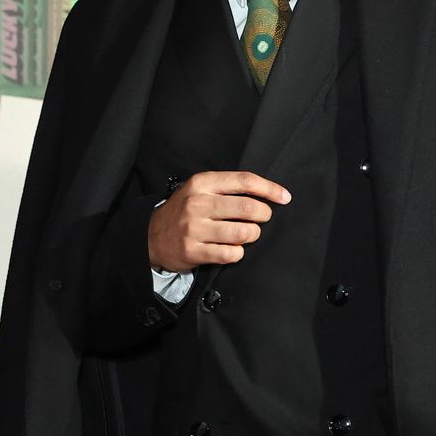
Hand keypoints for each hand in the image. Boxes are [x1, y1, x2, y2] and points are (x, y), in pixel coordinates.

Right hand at [147, 171, 290, 273]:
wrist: (151, 235)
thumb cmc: (184, 210)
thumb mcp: (200, 189)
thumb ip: (228, 188)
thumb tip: (268, 194)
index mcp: (202, 183)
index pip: (244, 181)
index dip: (269, 189)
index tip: (284, 197)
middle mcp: (197, 203)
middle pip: (248, 208)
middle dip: (263, 215)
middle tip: (262, 218)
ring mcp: (194, 229)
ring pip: (242, 233)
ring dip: (252, 235)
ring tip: (247, 234)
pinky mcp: (193, 251)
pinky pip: (231, 254)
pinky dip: (237, 252)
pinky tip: (232, 248)